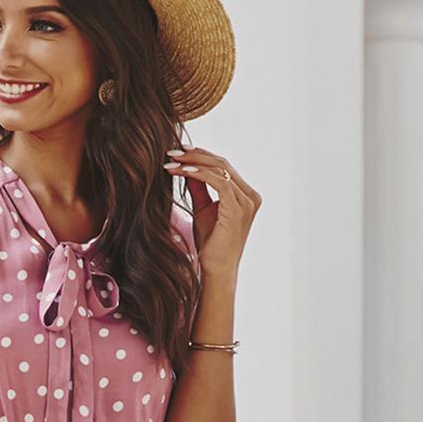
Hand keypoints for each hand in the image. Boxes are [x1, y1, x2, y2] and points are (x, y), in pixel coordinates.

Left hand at [163, 140, 259, 271]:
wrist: (217, 270)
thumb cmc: (210, 244)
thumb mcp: (202, 209)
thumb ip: (199, 188)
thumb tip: (188, 166)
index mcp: (245, 194)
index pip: (223, 166)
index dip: (201, 155)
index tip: (179, 152)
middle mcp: (250, 196)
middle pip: (222, 163)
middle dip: (195, 155)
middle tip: (172, 151)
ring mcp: (247, 202)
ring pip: (220, 169)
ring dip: (193, 162)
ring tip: (172, 161)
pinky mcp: (238, 209)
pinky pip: (219, 182)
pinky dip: (200, 174)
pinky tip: (183, 171)